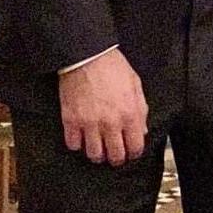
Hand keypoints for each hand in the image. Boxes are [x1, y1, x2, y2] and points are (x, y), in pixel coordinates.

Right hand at [58, 47, 148, 165]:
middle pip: (115, 156)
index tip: (130, 151)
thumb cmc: (110, 65)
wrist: (86, 55)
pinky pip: (73, 144)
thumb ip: (141, 109)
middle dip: (116, 158)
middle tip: (114, 153)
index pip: (135, 148)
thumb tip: (141, 129)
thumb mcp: (135, 84)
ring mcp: (90, 123)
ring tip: (97, 148)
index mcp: (129, 114)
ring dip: (97, 154)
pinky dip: (77, 144)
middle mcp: (111, 122)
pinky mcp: (71, 120)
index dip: (134, 153)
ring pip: (94, 155)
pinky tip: (80, 137)